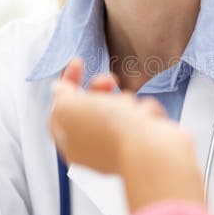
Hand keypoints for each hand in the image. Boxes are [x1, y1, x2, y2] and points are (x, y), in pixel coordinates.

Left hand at [50, 62, 204, 212]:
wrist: (152, 152)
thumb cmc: (109, 132)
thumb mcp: (70, 108)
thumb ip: (61, 97)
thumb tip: (60, 91)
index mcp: (71, 142)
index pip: (61, 109)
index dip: (67, 83)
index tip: (78, 62)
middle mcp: (95, 147)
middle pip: (92, 106)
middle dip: (100, 89)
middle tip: (109, 80)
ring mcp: (123, 146)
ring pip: (121, 108)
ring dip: (127, 102)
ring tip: (132, 111)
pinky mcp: (147, 142)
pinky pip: (145, 115)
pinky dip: (146, 111)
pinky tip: (148, 119)